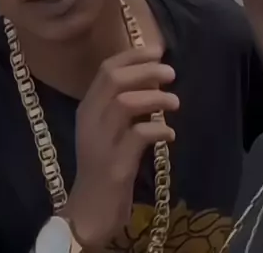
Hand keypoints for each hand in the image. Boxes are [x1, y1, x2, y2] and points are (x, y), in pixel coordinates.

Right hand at [62, 47, 177, 250]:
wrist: (89, 211)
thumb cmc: (105, 164)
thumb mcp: (108, 130)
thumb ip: (123, 104)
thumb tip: (155, 77)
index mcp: (87, 107)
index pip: (105, 69)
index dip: (133, 56)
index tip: (157, 51)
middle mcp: (89, 120)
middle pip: (114, 80)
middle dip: (146, 71)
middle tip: (171, 73)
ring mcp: (100, 142)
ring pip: (125, 103)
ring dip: (155, 98)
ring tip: (175, 103)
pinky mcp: (113, 165)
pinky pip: (138, 137)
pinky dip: (158, 130)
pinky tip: (170, 135)